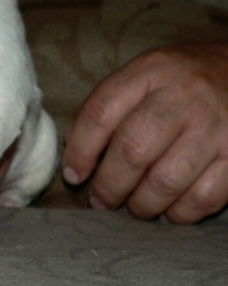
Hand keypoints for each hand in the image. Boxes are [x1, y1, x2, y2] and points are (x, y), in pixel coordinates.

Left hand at [63, 42, 227, 222]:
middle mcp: (184, 96)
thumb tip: (74, 147)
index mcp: (150, 72)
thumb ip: (109, 105)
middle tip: (101, 200)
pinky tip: (169, 210)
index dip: (80, 149)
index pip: (101, 112)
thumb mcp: (144, 74)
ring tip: (134, 208)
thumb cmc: (182, 80)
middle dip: (109, 185)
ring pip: (166, 180)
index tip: (73, 174)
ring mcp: (216, 126)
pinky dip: (179, 213)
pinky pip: (203, 197)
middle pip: (132, 149)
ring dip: (142, 204)